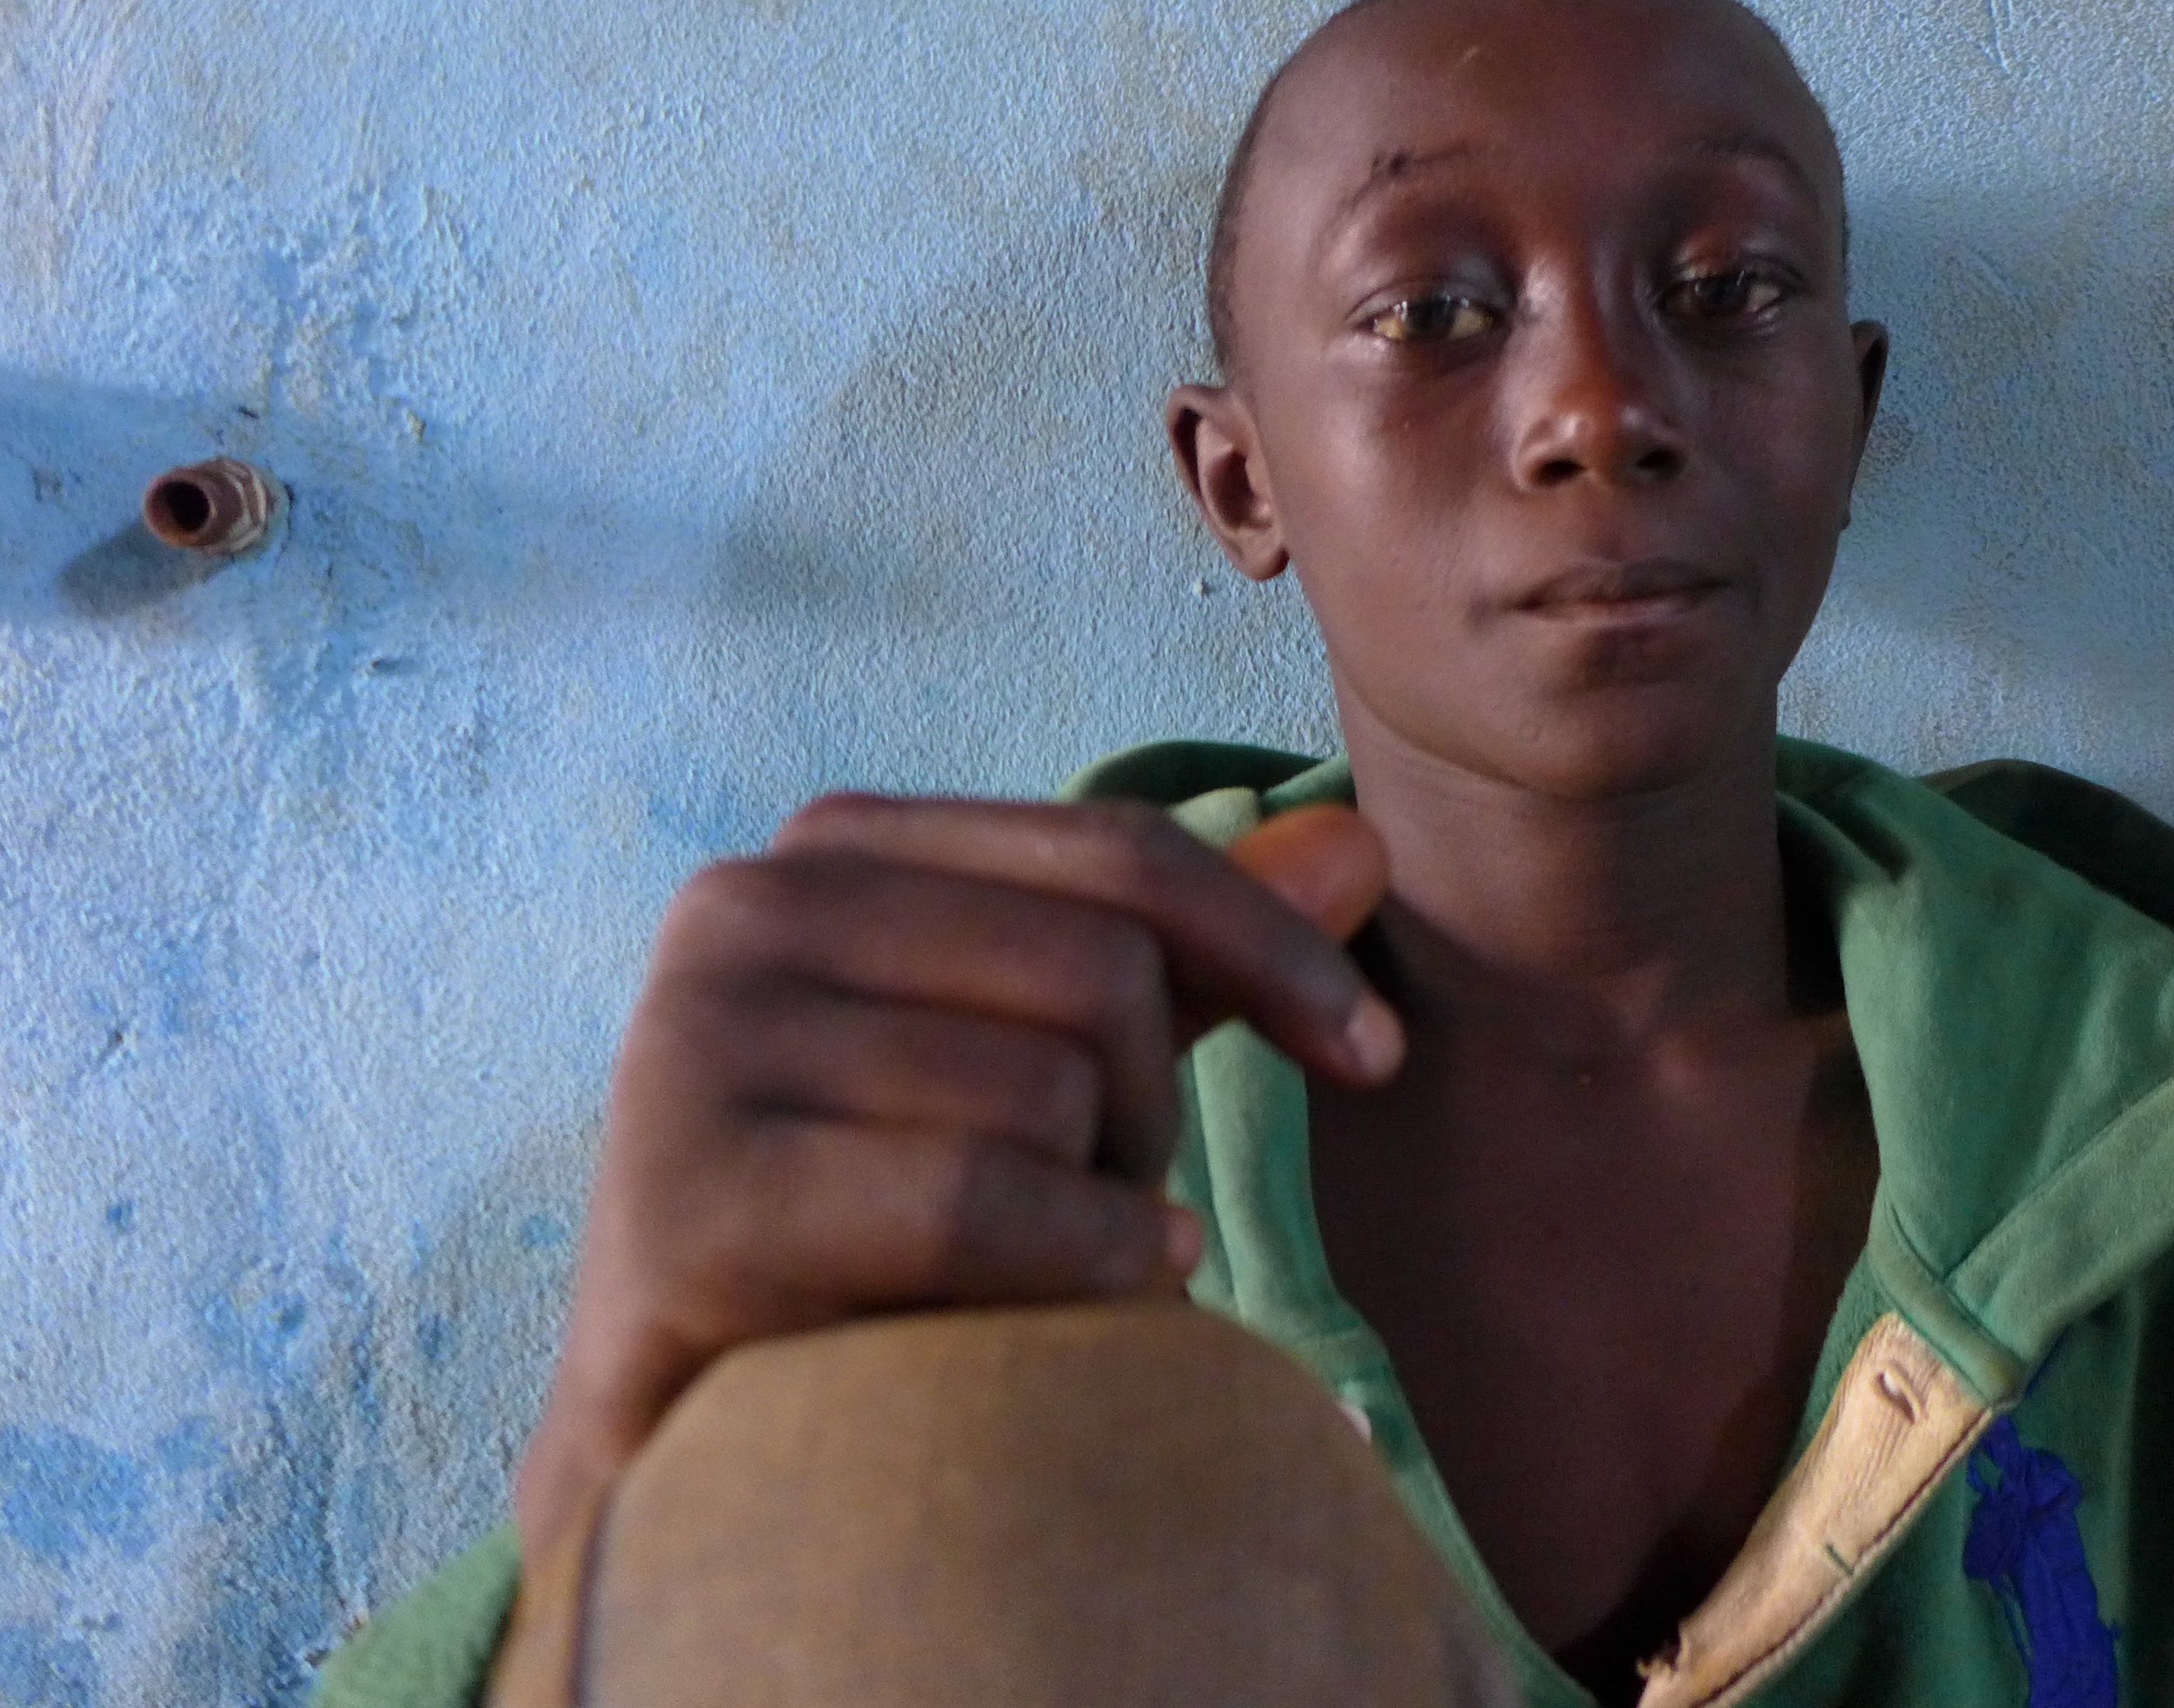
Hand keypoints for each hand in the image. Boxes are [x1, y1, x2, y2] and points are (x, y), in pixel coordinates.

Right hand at [511, 796, 1396, 1557]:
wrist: (711, 1443)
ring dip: (1091, 1212)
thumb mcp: (1053, 1067)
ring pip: (1051, 1089)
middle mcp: (742, 909)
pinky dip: (1067, 1266)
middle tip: (1092, 1216)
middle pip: (1100, 969)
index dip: (1275, 949)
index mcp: (832, 850)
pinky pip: (976, 1196)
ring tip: (1018, 1275)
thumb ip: (1186, 957)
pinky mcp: (686, 1197)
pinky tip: (1062, 1319)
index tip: (1374, 1058)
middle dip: (1146, 1116)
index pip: (1119, 851)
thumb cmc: (900, 1235)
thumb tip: (1364, 843)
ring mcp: (694, 1044)